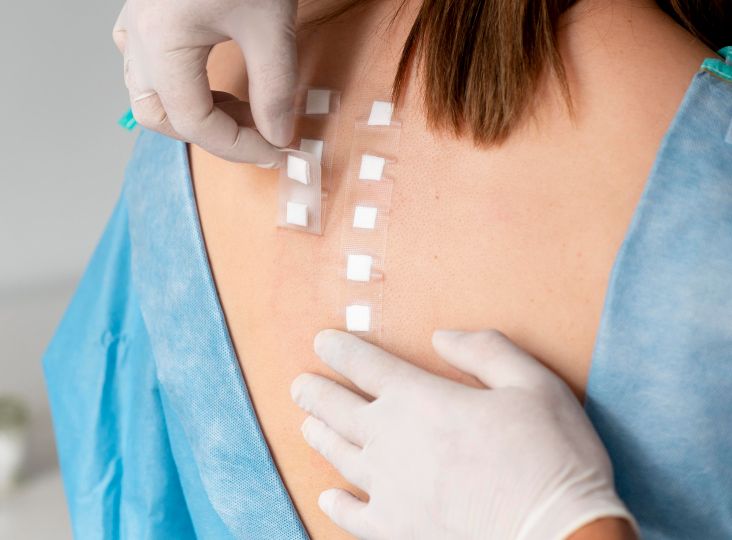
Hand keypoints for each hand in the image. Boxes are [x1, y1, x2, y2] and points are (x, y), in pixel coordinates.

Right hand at [113, 0, 303, 166]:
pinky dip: (177, 76)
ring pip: (149, 86)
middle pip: (159, 113)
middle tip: (256, 132)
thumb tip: (279, 134)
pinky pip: (147, 54)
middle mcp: (139, 34)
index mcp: (161, 45)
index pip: (195, 122)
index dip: (241, 146)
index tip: (278, 150)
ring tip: (238, 103)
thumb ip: (275, 89)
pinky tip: (209, 66)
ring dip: (190, 106)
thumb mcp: (272, 24)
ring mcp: (139, 12)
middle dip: (209, 132)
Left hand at [291, 329, 637, 539]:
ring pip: (338, 454)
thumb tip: (441, 337)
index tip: (323, 341)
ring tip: (308, 425)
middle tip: (300, 385)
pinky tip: (329, 495)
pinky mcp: (395, 531)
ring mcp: (388, 489)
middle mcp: (391, 440)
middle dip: (314, 392)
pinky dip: (336, 503)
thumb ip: (485, 351)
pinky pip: (352, 514)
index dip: (338, 349)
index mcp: (419, 399)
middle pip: (336, 408)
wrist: (557, 539)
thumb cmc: (552, 461)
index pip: (364, 365)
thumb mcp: (534, 386)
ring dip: (320, 435)